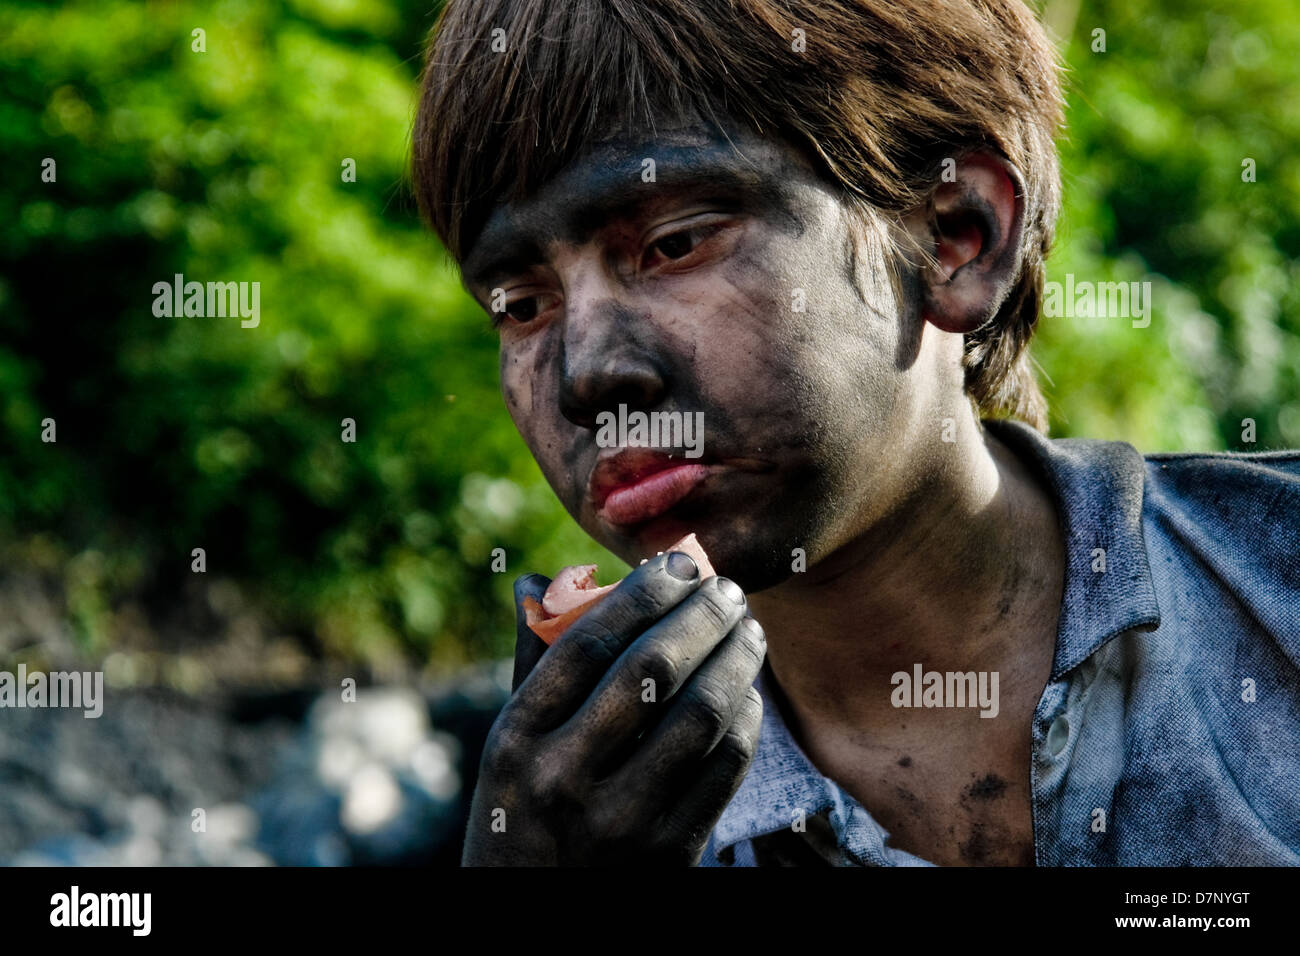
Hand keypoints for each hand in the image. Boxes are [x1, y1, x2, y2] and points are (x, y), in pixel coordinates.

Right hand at [461, 550, 765, 865]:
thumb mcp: (506, 749)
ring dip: (736, 660)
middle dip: (702, 616)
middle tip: (728, 590)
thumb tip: (536, 580)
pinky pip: (723, 769)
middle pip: (652, 669)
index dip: (642, 593)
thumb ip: (528, 665)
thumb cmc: (520, 819)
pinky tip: (748, 694)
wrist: (529, 921)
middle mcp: (562, 778)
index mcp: (515, 739)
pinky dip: (745, 720)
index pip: (587, 643)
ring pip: (700, 714)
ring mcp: (617, 821)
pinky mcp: (667, 856)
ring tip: (749, 631)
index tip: (678, 564)